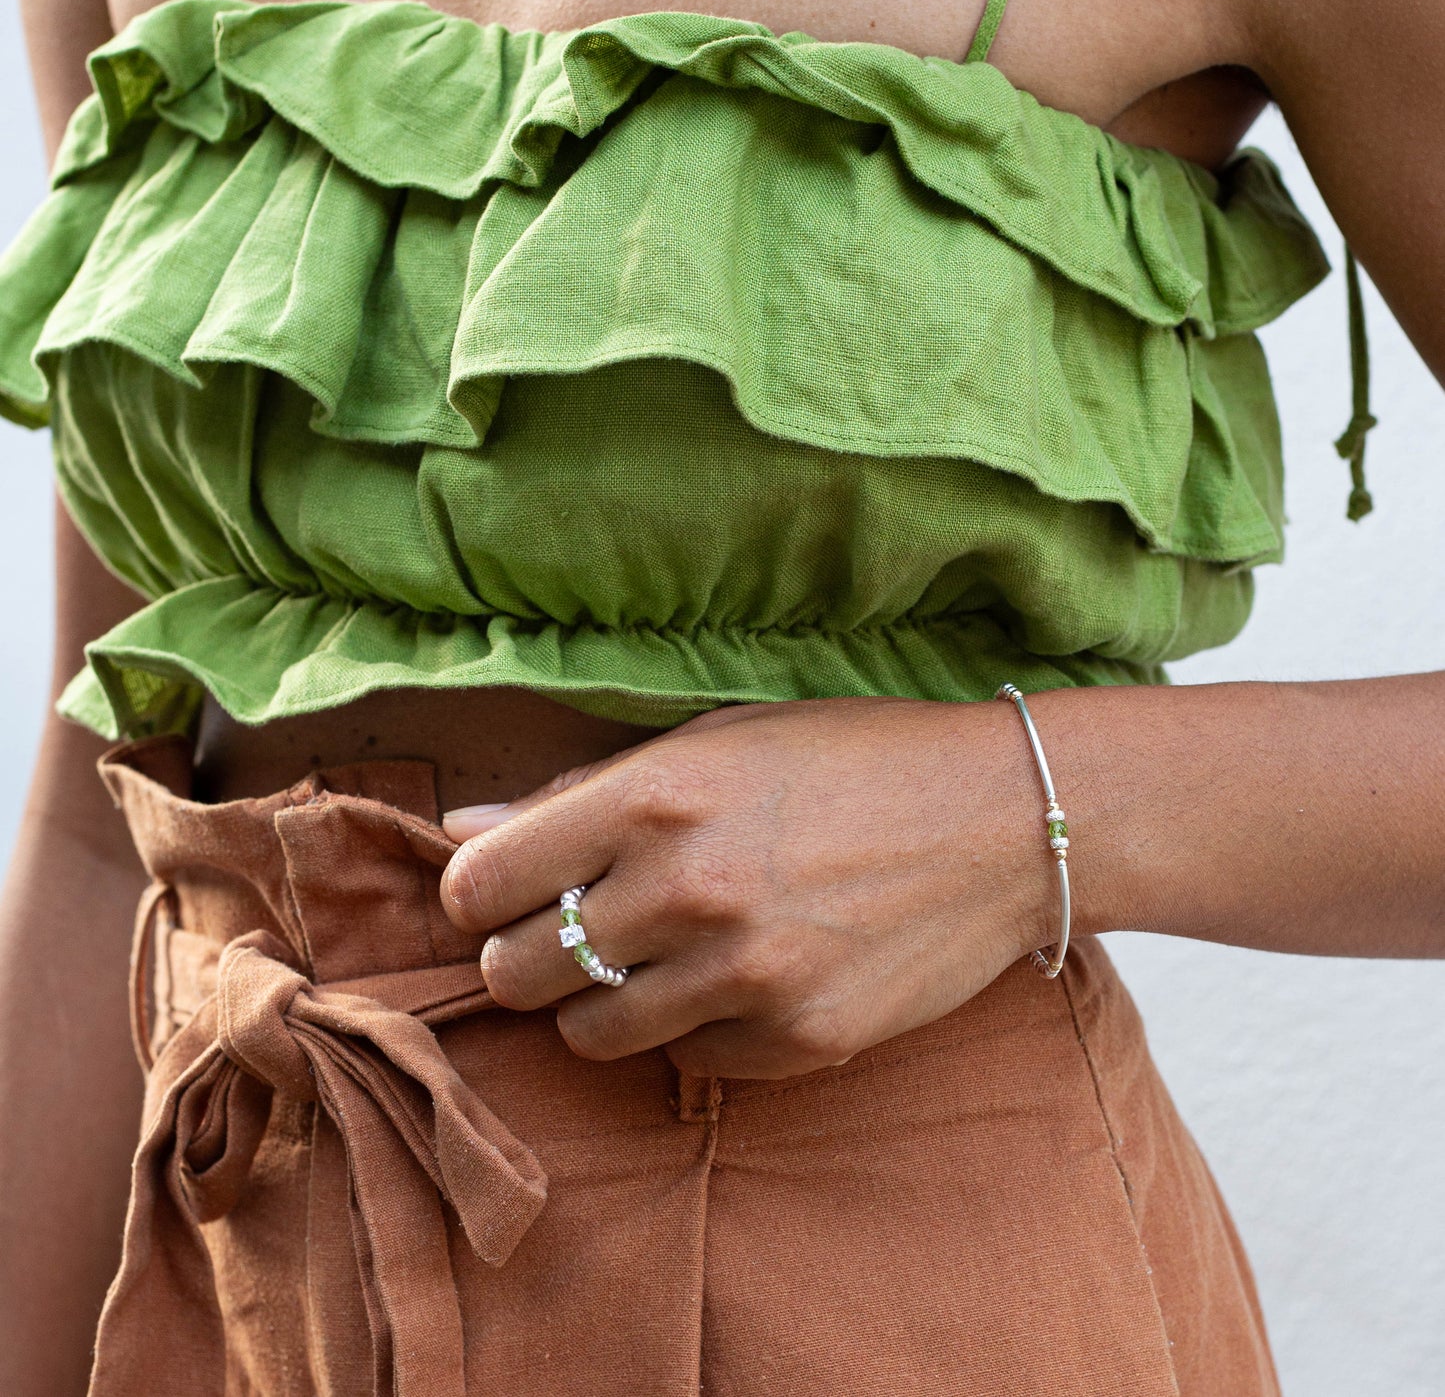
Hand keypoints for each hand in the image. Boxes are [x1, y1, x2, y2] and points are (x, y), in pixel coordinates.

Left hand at [440, 697, 1057, 1079]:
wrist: (999, 820)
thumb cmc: (850, 760)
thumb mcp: (715, 741)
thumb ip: (581, 792)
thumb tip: (465, 828)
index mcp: (653, 797)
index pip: (481, 883)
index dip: (480, 891)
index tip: (506, 891)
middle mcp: (687, 891)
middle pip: (517, 972)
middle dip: (529, 952)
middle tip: (580, 927)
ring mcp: (744, 977)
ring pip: (588, 1034)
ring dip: (604, 1000)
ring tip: (662, 955)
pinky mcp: (796, 1042)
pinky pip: (688, 1061)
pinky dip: (695, 1028)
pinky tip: (745, 976)